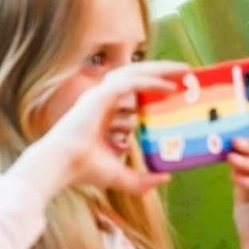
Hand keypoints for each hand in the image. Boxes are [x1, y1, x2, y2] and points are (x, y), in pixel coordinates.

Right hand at [16, 62, 183, 197]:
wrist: (62, 166)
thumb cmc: (84, 170)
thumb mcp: (121, 177)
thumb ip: (143, 180)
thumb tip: (166, 177)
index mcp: (105, 111)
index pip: (133, 92)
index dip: (154, 87)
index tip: (176, 90)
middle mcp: (103, 99)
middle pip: (136, 76)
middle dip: (161, 71)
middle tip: (186, 73)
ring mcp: (100, 95)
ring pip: (134, 72)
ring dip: (160, 68)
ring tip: (183, 70)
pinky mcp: (101, 96)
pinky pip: (131, 82)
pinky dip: (151, 81)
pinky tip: (170, 86)